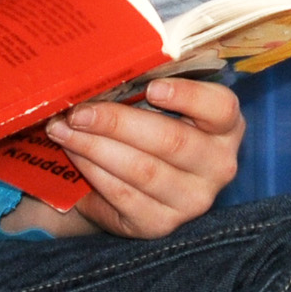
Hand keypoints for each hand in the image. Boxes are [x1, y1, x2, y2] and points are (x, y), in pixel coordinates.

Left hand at [40, 77, 243, 238]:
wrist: (134, 185)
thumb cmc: (148, 129)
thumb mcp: (157, 106)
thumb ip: (146, 86)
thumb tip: (106, 67)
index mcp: (226, 126)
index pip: (221, 108)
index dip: (188, 96)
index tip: (152, 88)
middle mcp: (219, 165)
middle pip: (172, 141)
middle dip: (118, 123)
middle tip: (79, 111)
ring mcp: (193, 200)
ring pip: (143, 170)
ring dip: (96, 147)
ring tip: (64, 130)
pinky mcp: (161, 224)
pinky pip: (123, 195)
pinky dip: (94, 171)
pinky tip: (74, 155)